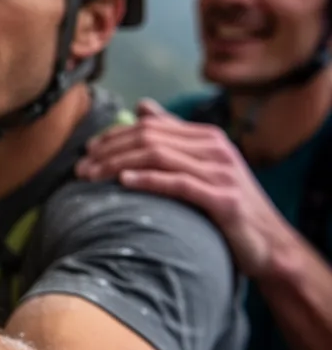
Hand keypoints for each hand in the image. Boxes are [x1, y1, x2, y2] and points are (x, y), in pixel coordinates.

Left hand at [75, 98, 295, 280]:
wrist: (269, 243)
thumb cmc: (227, 205)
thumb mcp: (202, 167)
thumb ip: (174, 138)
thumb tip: (143, 107)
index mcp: (206, 137)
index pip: (150, 127)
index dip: (113, 137)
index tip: (87, 152)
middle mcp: (215, 148)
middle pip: (149, 139)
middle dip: (109, 151)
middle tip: (80, 168)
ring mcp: (220, 172)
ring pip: (158, 156)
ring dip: (118, 165)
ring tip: (91, 176)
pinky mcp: (224, 199)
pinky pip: (179, 183)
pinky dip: (147, 180)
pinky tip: (123, 182)